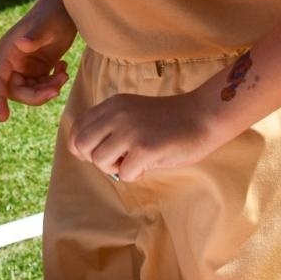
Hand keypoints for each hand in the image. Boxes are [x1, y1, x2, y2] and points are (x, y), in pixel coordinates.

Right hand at [0, 2, 76, 121]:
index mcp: (8, 51)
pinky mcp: (40, 67)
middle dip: (35, 95)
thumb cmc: (53, 13)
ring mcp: (27, 65)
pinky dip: (54, 82)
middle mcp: (14, 60)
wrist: (66, 7)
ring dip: (48, 89)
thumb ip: (33, 36)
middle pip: (16, 90)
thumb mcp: (45, 25)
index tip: (4, 118)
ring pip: (32, 90)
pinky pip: (43, 85)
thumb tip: (20, 44)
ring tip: (63, 74)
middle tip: (56, 89)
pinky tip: (63, 67)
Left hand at [67, 90, 222, 182]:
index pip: (77, 128)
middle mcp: (117, 114)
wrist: (203, 116)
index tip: (101, 152)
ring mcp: (130, 130)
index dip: (83, 147)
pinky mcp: (145, 148)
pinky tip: (148, 165)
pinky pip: (124, 173)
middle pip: (81, 145)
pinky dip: (135, 175)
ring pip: (99, 161)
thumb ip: (110, 126)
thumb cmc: (169, 121)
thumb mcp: (132, 113)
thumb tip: (87, 154)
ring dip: (115, 169)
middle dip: (95, 159)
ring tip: (134, 161)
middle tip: (117, 160)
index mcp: (112, 104)